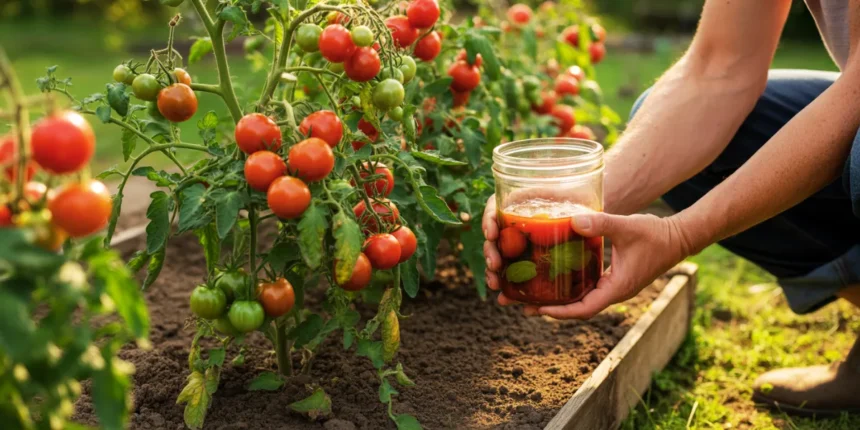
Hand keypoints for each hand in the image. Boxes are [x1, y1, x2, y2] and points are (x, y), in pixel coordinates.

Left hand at [483, 199, 691, 318]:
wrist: (677, 237)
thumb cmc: (656, 234)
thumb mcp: (627, 227)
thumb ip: (602, 224)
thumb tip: (574, 221)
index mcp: (617, 288)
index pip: (584, 308)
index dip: (560, 311)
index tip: (538, 308)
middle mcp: (612, 291)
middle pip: (576, 307)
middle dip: (549, 307)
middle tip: (521, 302)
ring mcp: (612, 285)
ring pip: (579, 298)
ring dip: (556, 297)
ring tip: (529, 292)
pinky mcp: (612, 277)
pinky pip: (585, 286)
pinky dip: (567, 285)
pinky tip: (552, 275)